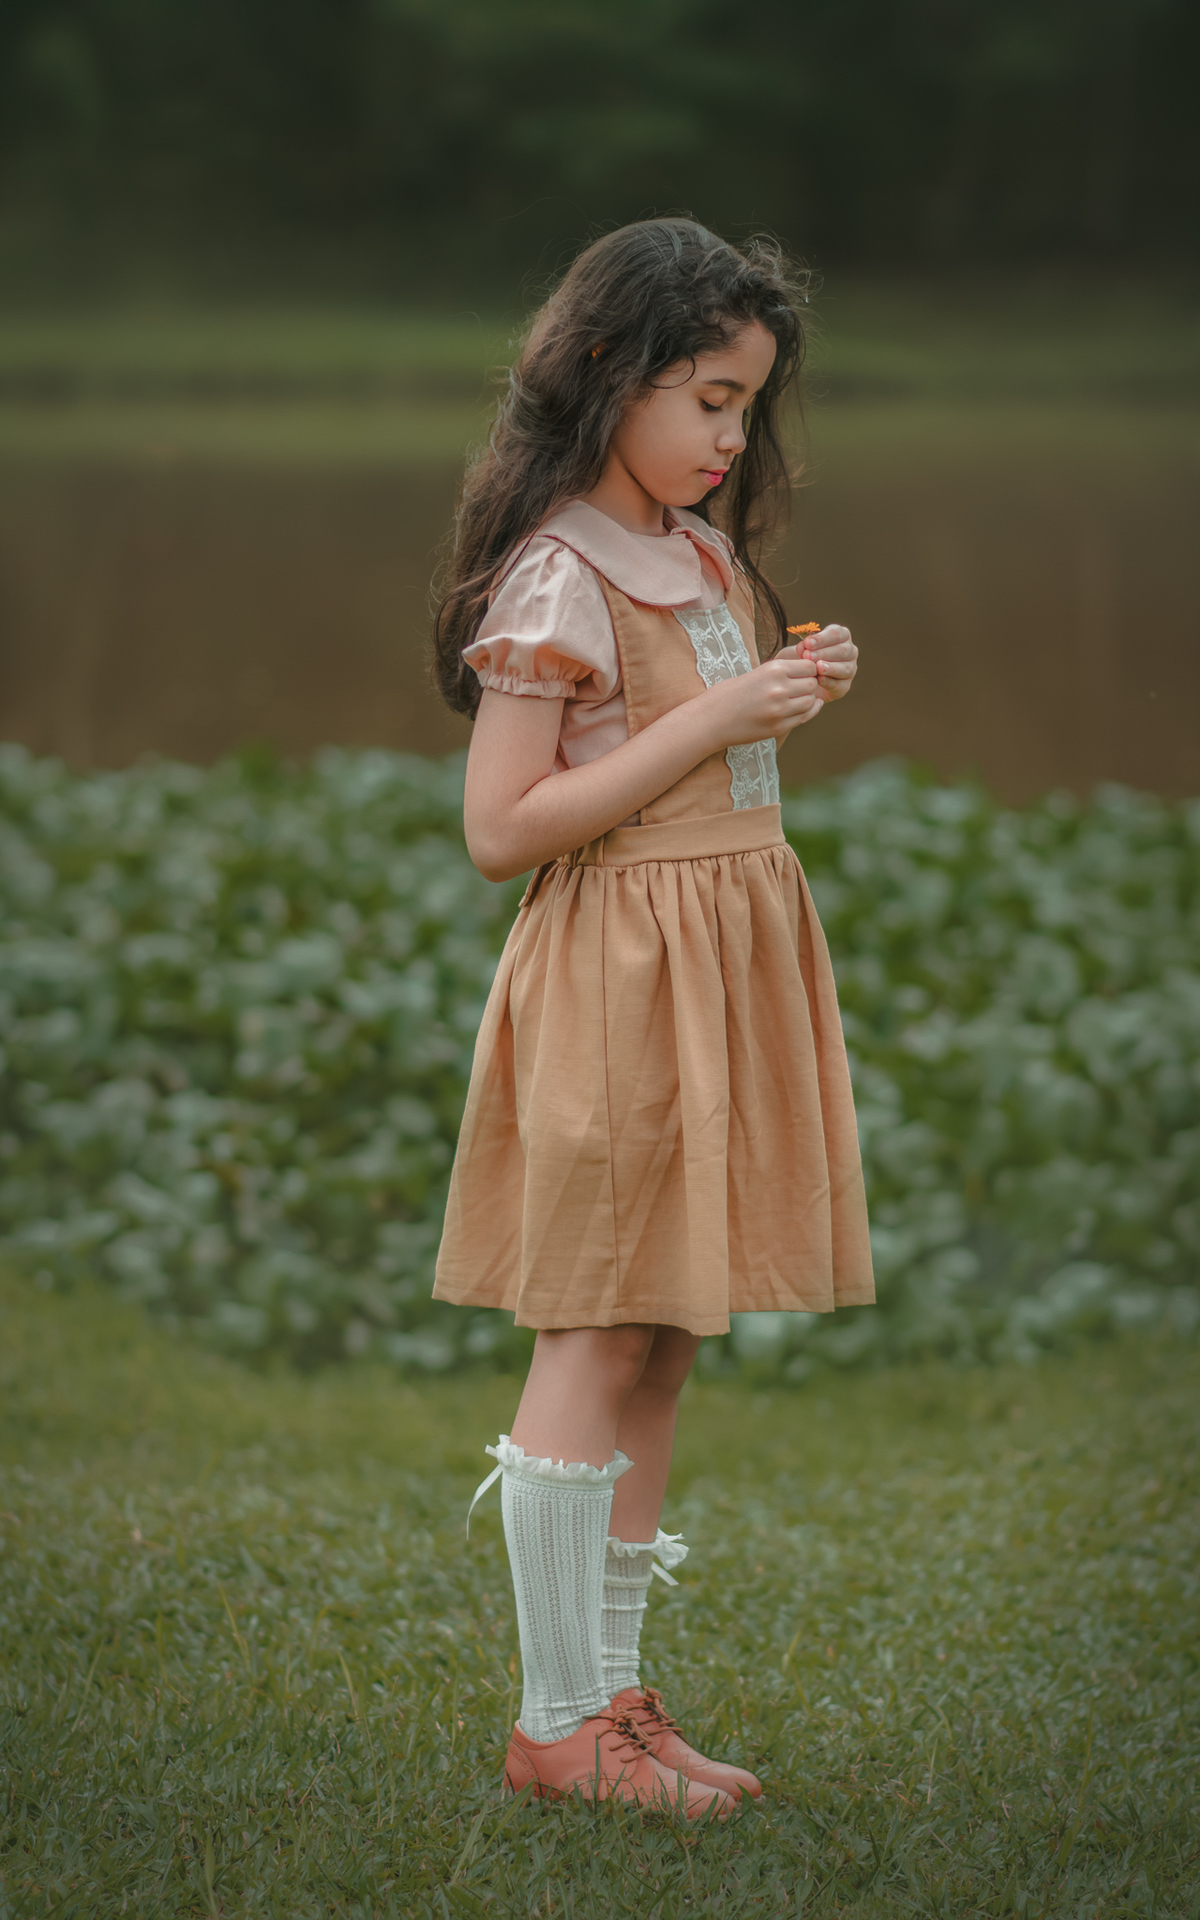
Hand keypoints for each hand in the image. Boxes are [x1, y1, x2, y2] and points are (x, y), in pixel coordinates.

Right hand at [704, 648, 823, 746]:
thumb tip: (807, 670)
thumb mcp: (756, 673)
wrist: (711, 720)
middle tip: (799, 687)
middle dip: (809, 684)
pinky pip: (803, 717)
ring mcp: (780, 710)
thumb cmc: (729, 694)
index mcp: (773, 670)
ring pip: (810, 701)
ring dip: (806, 699)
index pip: (809, 666)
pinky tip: (801, 709)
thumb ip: (780, 672)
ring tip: (796, 699)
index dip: (808, 669)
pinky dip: (806, 712)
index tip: (802, 673)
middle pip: (812, 683)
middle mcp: (779, 689)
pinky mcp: (778, 727)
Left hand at [799, 623, 856, 701]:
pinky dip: (830, 682)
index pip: (836, 633)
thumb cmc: (804, 657)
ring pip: (845, 668)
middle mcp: (850, 651)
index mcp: (841, 636)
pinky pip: (840, 684)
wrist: (803, 678)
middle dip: (824, 653)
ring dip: (831, 667)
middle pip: (842, 650)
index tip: (807, 642)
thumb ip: (803, 646)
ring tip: (818, 667)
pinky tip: (819, 680)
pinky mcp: (845, 685)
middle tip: (808, 656)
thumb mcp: (801, 649)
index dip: (822, 638)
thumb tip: (803, 647)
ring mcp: (850, 669)